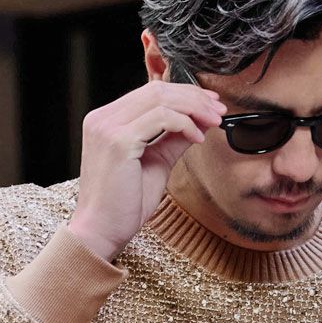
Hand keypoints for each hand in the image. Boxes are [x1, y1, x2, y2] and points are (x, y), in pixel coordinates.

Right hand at [70, 78, 227, 261]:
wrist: (101, 232)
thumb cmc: (124, 205)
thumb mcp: (156, 163)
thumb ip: (173, 139)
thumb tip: (200, 120)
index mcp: (106, 120)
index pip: (150, 92)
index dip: (184, 93)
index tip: (211, 104)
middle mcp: (102, 118)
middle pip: (157, 90)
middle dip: (194, 97)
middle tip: (220, 110)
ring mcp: (107, 127)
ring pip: (160, 99)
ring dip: (194, 108)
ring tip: (215, 122)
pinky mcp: (118, 141)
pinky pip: (161, 118)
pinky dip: (185, 124)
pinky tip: (197, 138)